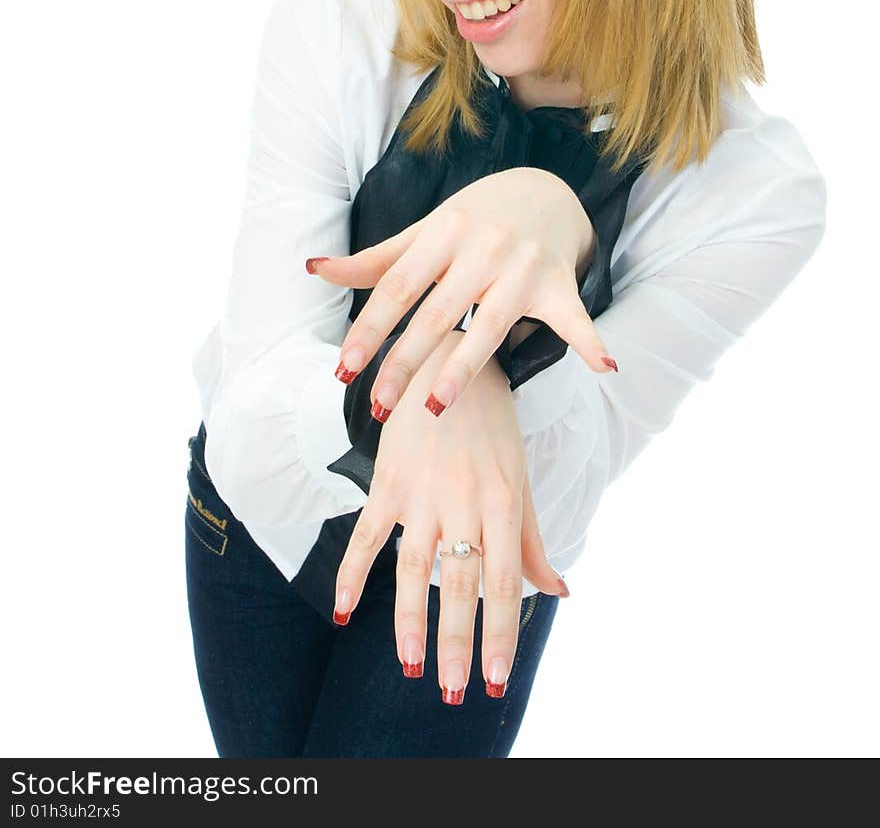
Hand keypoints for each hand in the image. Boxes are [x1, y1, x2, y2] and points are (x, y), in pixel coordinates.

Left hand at [306, 167, 617, 419]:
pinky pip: (575, 316)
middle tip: (378, 407)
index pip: (397, 287)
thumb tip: (316, 270)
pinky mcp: (560, 282)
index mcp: (442, 232)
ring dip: (463, 367)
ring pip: (490, 324)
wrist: (544, 188)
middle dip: (404, 362)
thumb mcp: (424, 231)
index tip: (344, 368)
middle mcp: (481, 247)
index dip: (369, 329)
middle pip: (436, 313)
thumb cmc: (474, 218)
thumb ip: (374, 260)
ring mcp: (523, 266)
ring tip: (434, 408)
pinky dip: (590, 340)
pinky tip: (603, 368)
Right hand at [331, 332, 568, 699]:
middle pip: (459, 582)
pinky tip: (342, 611)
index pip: (502, 580)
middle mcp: (463, 500)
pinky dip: (351, 572)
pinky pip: (367, 534)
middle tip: (456, 691)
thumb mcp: (518, 479)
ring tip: (411, 665)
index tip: (497, 678)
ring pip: (413, 566)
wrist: (451, 362)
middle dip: (458, 640)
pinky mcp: (387, 480)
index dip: (500, 632)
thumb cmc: (493, 426)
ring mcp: (422, 491)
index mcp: (501, 501)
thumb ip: (532, 540)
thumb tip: (559, 592)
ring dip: (410, 620)